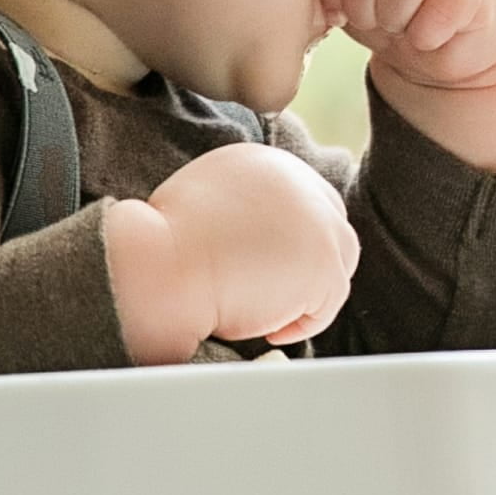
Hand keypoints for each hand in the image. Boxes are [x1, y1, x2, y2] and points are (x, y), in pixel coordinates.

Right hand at [103, 142, 359, 363]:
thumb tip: (250, 243)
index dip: (293, 234)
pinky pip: (326, 303)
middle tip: (282, 294)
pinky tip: (267, 332)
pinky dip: (299, 323)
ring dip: (307, 291)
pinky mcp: (325, 262)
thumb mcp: (201, 208)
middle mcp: (295, 179)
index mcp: (260, 162)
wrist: (159, 269)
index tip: (275, 265)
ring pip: (336, 261)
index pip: (300, 195)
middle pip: (329, 221)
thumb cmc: (162, 251)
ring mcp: (317, 220)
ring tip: (265, 313)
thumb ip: (239, 214)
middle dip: (312, 259)